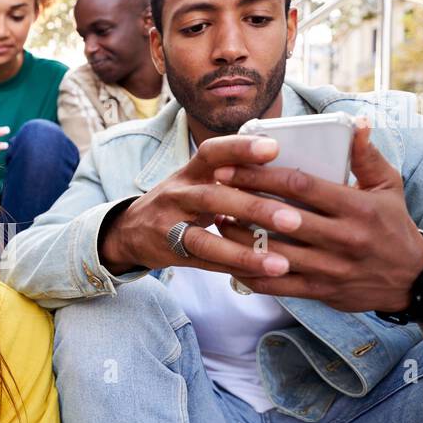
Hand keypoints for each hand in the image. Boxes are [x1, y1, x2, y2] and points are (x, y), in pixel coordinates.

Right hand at [99, 132, 300, 276]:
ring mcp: (169, 225)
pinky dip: (233, 268)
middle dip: (254, 208)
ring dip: (245, 251)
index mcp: (190, 171)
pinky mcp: (169, 252)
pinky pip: (204, 262)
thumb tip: (285, 163)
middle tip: (293, 219)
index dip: (240, 148)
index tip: (274, 148)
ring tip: (281, 263)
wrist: (129, 230)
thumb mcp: (197, 179)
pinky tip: (262, 273)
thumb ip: (231, 171)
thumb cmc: (179, 201)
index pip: (212, 153)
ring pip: (206, 238)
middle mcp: (177, 195)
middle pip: (212, 198)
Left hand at [210, 119, 422, 311]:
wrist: (412, 278)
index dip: (262, 175)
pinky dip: (251, 273)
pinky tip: (231, 259)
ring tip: (217, 220)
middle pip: (282, 218)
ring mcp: (331, 268)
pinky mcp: (321, 291)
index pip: (300, 186)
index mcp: (356, 207)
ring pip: (275, 253)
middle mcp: (343, 238)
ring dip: (240, 238)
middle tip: (215, 189)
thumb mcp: (388, 186)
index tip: (232, 165)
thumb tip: (356, 122)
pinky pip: (278, 285)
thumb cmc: (394, 224)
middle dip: (243, 202)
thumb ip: (367, 155)